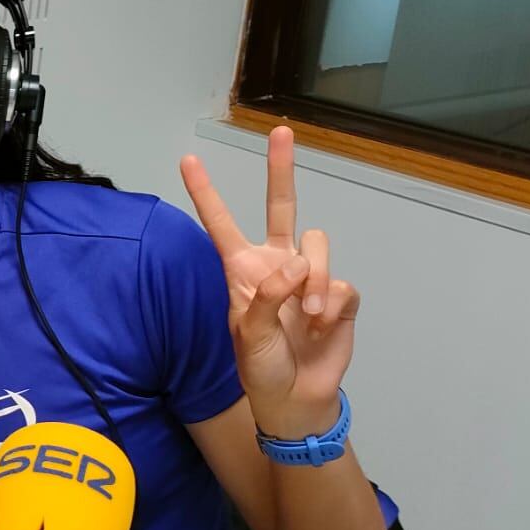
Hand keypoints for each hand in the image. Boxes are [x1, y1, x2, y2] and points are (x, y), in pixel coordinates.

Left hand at [180, 126, 359, 438]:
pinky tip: (321, 325)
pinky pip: (341, 281)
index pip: (221, 225)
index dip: (206, 194)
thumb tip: (296, 264)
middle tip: (281, 131)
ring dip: (315, 279)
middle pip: (281, 206)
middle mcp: (276, 265)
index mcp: (242, 271)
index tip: (187, 160)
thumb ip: (266, 297)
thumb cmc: (261, 368)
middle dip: (281, 169)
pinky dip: (332, 303)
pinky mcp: (340, 293)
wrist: (297, 398)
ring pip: (317, 244)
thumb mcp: (247, 336)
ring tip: (309, 314)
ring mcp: (310, 276)